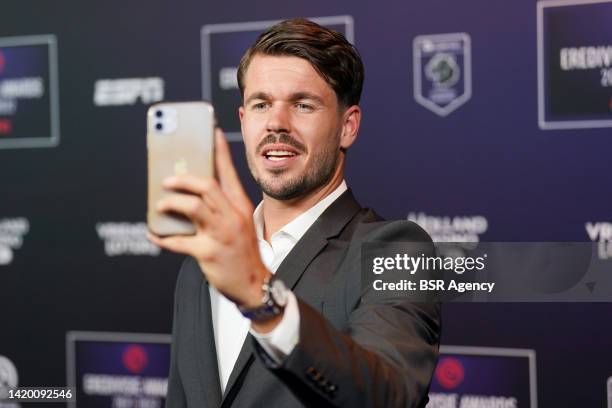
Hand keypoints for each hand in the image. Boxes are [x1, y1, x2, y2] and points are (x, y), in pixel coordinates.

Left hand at [148, 128, 269, 307]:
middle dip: (183, 179)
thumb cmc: (242, 252)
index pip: (228, 172)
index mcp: (239, 205)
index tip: (210, 131)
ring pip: (193, 208)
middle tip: (166, 180)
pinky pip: (180, 241)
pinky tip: (154, 233)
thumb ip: (219, 207)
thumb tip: (189, 193)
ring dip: (171, 203)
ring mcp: (222, 234)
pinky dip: (162, 236)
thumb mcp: (238, 223)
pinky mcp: (209, 253)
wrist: (255, 285)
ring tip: (160, 204)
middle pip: (207, 186)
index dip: (219, 150)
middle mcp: (233, 216)